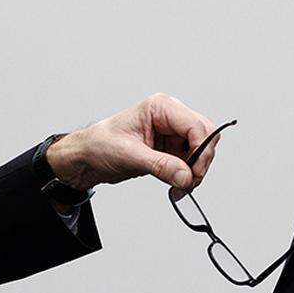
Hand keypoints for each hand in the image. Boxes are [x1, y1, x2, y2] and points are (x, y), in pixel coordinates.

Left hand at [45, 93, 217, 192]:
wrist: (88, 157)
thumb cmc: (100, 145)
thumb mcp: (129, 155)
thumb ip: (160, 165)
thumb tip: (186, 176)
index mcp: (160, 107)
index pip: (195, 125)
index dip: (201, 149)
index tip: (194, 172)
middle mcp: (170, 117)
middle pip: (205, 135)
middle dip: (201, 159)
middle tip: (189, 180)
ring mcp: (172, 133)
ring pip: (202, 149)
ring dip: (196, 169)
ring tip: (180, 185)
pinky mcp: (171, 149)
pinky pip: (191, 161)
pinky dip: (188, 175)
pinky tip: (177, 184)